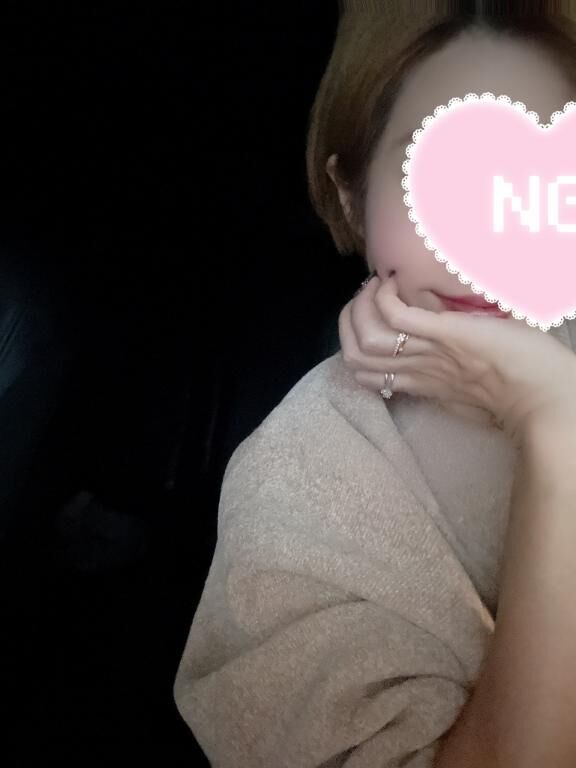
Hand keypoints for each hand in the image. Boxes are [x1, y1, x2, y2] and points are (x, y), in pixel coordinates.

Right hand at [338, 272, 575, 442]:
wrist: (544, 396)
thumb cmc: (517, 390)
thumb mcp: (472, 387)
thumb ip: (449, 375)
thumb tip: (439, 356)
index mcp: (421, 384)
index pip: (363, 371)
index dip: (353, 343)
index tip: (369, 321)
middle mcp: (416, 370)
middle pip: (354, 355)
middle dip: (347, 322)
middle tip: (364, 301)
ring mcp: (428, 351)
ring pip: (365, 337)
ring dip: (360, 306)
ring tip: (376, 288)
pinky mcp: (445, 333)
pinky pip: (396, 316)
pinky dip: (384, 297)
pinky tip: (391, 283)